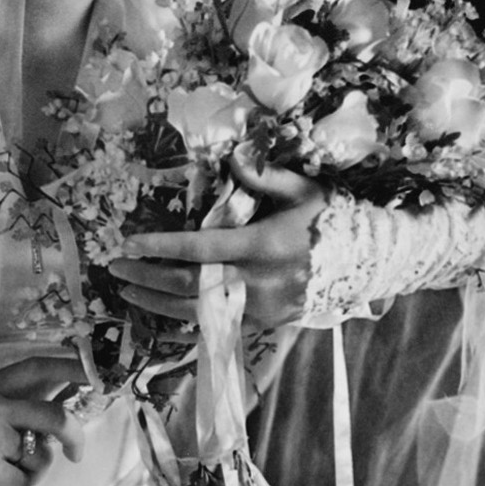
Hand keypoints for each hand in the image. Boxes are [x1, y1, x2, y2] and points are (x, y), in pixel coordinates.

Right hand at [0, 356, 86, 485]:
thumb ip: (17, 407)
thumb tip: (63, 405)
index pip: (39, 367)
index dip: (72, 366)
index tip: (100, 373)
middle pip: (54, 417)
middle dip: (74, 436)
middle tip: (76, 455)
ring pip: (39, 458)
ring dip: (30, 474)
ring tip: (3, 474)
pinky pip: (21, 484)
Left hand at [108, 150, 327, 328]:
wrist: (368, 264)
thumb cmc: (333, 221)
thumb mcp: (305, 190)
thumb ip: (266, 175)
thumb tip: (233, 155)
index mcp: (263, 246)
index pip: (199, 248)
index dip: (160, 246)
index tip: (129, 244)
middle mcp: (256, 282)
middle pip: (188, 285)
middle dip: (147, 277)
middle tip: (116, 268)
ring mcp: (259, 308)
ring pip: (196, 312)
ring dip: (157, 303)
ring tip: (127, 292)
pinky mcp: (263, 325)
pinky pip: (216, 330)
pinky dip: (183, 328)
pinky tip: (159, 321)